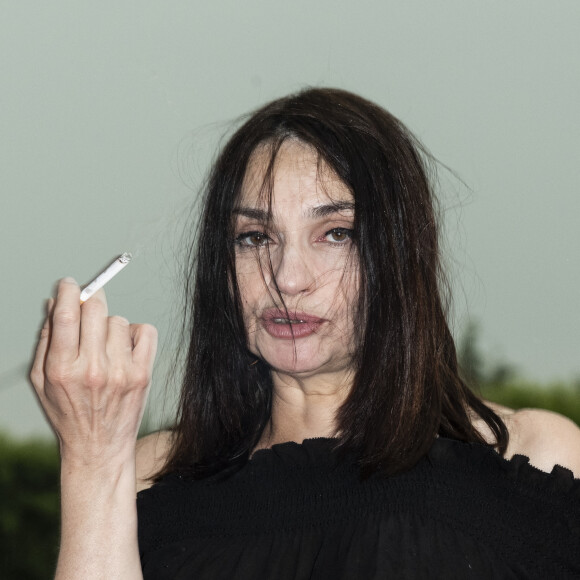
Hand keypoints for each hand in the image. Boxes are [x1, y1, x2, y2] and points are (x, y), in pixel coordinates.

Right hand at [30, 278, 157, 466]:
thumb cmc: (68, 414)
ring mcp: (121, 372)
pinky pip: (146, 331)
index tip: (69, 284)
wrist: (99, 449)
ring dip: (110, 326)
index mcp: (62, 369)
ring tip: (104, 346)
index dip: (68, 291)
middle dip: (90, 300)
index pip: (65, 316)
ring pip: (119, 320)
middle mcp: (92, 369)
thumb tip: (52, 303)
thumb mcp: (42, 381)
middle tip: (88, 303)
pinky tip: (125, 348)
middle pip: (96, 310)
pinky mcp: (143, 374)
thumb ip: (45, 340)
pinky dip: (136, 333)